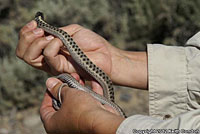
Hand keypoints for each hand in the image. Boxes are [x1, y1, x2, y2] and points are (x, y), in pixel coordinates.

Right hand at [16, 20, 147, 88]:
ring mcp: (54, 65)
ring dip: (36, 43)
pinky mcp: (62, 69)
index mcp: (51, 48)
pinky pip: (49, 58)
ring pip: (31, 58)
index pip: (27, 46)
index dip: (25, 34)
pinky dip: (51, 46)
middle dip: (26, 39)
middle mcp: (49, 58)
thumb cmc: (92, 42)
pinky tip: (59, 42)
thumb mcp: (72, 31)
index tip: (34, 24)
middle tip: (39, 31)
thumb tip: (43, 33)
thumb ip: (57, 33)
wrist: (106, 54)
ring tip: (48, 36)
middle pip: (24, 54)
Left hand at [40, 76, 123, 133]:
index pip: (45, 108)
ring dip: (79, 90)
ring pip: (76, 104)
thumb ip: (58, 88)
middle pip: (61, 105)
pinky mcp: (91, 121)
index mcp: (53, 125)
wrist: (103, 122)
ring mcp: (78, 124)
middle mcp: (64, 127)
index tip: (53, 84)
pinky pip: (89, 106)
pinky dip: (91, 95)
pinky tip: (93, 83)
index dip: (49, 94)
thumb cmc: (82, 112)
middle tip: (69, 79)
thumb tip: (50, 83)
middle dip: (67, 89)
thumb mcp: (68, 95)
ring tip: (81, 79)